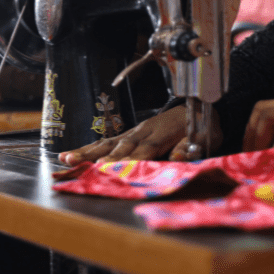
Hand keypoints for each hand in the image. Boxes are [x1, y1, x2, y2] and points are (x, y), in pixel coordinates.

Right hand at [58, 105, 223, 165]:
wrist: (197, 106)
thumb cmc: (201, 125)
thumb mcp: (206, 136)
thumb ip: (191, 146)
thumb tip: (179, 156)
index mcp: (162, 133)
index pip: (144, 148)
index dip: (128, 158)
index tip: (111, 167)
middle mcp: (143, 131)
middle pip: (120, 146)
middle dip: (100, 157)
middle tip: (81, 165)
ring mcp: (133, 132)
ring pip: (108, 143)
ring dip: (87, 151)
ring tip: (67, 158)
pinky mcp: (127, 134)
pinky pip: (106, 142)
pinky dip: (88, 148)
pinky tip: (70, 154)